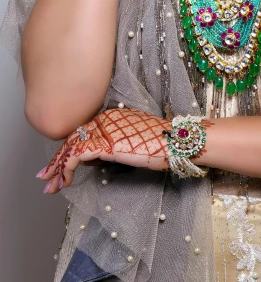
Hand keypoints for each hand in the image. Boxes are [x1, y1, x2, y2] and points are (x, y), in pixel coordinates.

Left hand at [35, 108, 171, 193]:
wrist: (174, 142)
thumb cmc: (160, 144)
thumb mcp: (133, 141)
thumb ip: (115, 143)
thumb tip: (99, 156)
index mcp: (112, 116)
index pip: (83, 132)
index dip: (68, 149)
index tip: (59, 165)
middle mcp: (105, 119)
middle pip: (73, 138)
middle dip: (57, 160)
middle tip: (45, 176)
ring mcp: (104, 129)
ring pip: (71, 146)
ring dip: (58, 167)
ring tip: (50, 184)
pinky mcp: (105, 143)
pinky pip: (77, 155)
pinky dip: (66, 168)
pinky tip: (64, 180)